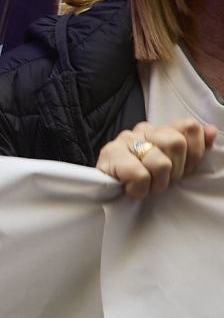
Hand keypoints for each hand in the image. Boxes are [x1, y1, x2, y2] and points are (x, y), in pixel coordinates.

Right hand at [96, 118, 215, 198]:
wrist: (105, 189)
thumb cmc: (142, 177)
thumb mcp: (173, 163)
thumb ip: (192, 146)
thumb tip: (211, 131)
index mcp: (161, 130)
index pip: (189, 127)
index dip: (194, 153)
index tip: (184, 169)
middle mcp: (143, 130)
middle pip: (177, 143)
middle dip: (175, 170)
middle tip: (162, 180)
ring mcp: (125, 140)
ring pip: (160, 162)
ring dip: (157, 183)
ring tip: (147, 186)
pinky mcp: (110, 155)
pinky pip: (140, 175)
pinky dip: (140, 189)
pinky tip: (132, 188)